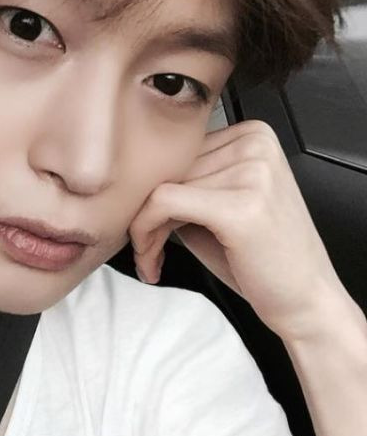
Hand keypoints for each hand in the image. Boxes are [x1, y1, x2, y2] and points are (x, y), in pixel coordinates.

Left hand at [128, 119, 346, 342]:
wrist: (306, 300)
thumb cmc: (260, 258)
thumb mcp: (218, 205)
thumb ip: (184, 182)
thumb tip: (129, 178)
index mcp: (253, 134)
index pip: (177, 150)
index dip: (152, 190)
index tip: (147, 227)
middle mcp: (255, 143)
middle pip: (166, 167)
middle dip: (144, 214)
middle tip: (145, 251)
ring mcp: (252, 172)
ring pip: (159, 186)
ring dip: (143, 231)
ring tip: (152, 261)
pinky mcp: (240, 205)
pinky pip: (163, 204)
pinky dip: (146, 235)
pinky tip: (154, 262)